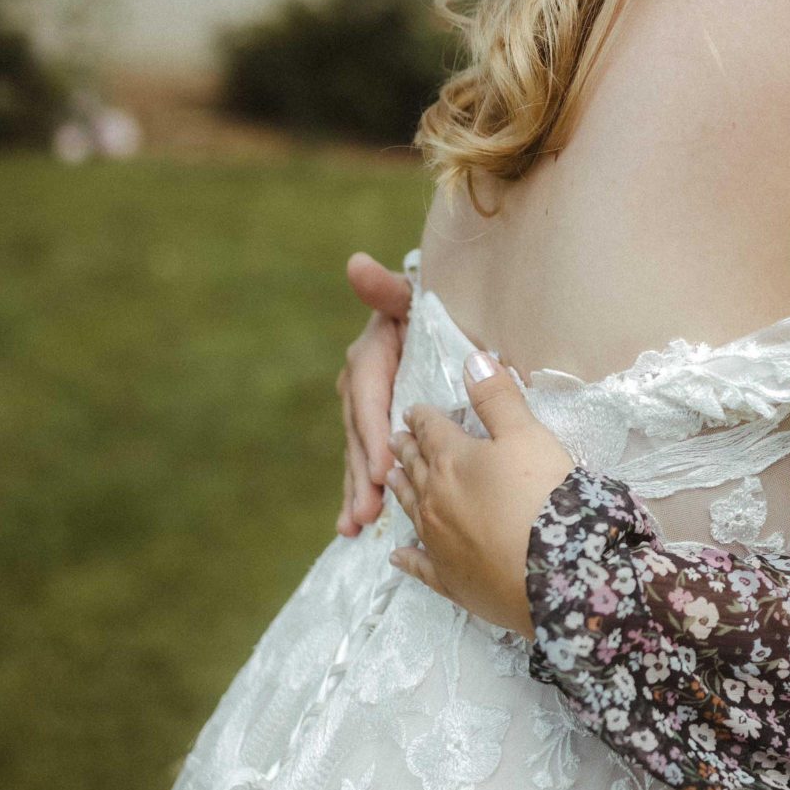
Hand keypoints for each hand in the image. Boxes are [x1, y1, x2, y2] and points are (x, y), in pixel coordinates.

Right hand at [335, 252, 412, 537]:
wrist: (434, 320)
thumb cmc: (429, 309)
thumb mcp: (411, 297)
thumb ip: (387, 288)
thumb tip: (356, 263)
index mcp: (370, 357)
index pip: (368, 397)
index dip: (373, 433)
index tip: (383, 467)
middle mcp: (360, 387)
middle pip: (360, 435)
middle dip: (363, 474)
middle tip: (370, 510)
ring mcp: (366, 412)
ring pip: (360, 455)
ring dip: (357, 492)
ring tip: (356, 525)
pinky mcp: (375, 431)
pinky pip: (368, 463)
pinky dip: (361, 493)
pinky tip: (355, 526)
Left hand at [387, 356, 569, 637]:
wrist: (555, 573)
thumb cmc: (543, 496)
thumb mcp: (527, 435)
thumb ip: (497, 397)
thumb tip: (472, 359)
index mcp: (451, 460)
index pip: (430, 430)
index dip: (422, 416)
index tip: (412, 409)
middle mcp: (435, 499)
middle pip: (414, 468)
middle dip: (404, 450)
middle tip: (394, 439)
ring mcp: (439, 542)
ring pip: (412, 510)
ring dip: (401, 491)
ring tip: (390, 479)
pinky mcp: (451, 580)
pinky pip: (420, 566)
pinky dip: (407, 558)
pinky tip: (397, 556)